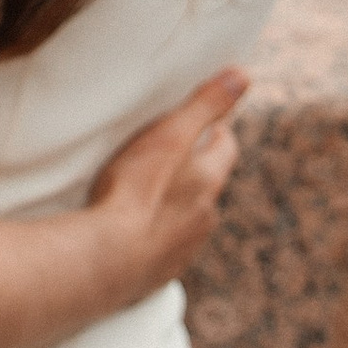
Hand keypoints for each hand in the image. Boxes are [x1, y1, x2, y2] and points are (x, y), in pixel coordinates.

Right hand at [88, 68, 248, 296]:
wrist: (105, 261)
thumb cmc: (134, 191)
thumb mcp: (170, 136)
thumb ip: (205, 105)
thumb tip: (242, 74)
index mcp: (208, 180)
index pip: (225, 146)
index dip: (214, 129)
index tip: (200, 121)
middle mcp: (204, 217)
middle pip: (206, 183)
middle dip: (192, 167)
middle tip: (166, 152)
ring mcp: (182, 248)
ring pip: (186, 217)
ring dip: (172, 204)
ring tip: (142, 192)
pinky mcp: (157, 273)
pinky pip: (162, 248)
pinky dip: (152, 235)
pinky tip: (129, 231)